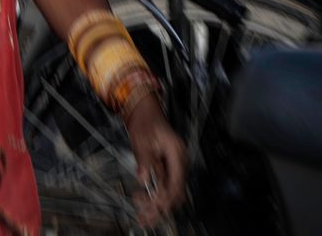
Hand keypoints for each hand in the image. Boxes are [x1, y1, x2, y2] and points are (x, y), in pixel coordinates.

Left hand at [125, 93, 186, 227]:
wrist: (142, 107)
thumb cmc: (144, 119)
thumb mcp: (142, 139)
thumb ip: (145, 160)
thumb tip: (145, 179)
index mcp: (177, 153)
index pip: (176, 183)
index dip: (165, 199)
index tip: (151, 207)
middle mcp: (179, 160)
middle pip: (176, 192)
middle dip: (161, 206)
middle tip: (144, 215)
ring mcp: (174, 163)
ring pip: (171, 191)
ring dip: (157, 203)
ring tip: (141, 212)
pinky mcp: (166, 165)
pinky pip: (165, 184)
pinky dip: (155, 194)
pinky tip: (143, 199)